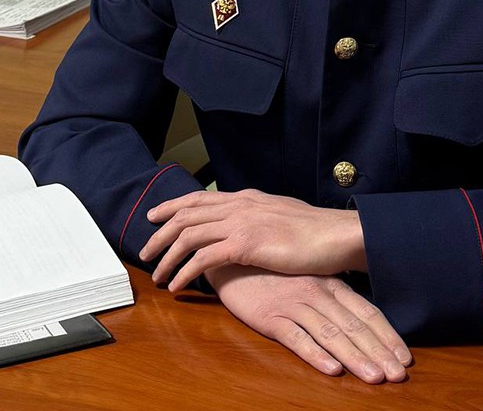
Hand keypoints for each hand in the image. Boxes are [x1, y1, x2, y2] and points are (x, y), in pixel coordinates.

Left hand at [141, 188, 365, 290]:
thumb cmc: (318, 232)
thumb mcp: (283, 216)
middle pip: (186, 214)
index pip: (200, 197)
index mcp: (248, 197)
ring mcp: (241, 222)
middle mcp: (240, 205)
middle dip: (160, 233)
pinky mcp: (245, 244)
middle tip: (145, 251)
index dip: (173, 206)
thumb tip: (250, 229)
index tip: (154, 216)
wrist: (337, 235)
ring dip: (167, 256)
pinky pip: (202, 258)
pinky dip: (184, 272)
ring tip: (158, 275)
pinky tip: (178, 285)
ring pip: (188, 235)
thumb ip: (261, 219)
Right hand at [207, 264, 411, 382]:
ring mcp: (294, 305)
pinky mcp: (271, 316)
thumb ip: (334, 298)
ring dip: (355, 357)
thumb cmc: (274, 273)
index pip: (367, 312)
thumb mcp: (309, 280)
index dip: (388, 336)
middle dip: (379, 353)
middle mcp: (318, 293)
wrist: (232, 260)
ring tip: (374, 377)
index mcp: (331, 285)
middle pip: (355, 326)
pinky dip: (315, 354)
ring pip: (331, 334)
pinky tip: (331, 369)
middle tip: (398, 376)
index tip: (405, 358)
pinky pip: (296, 338)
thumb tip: (363, 321)